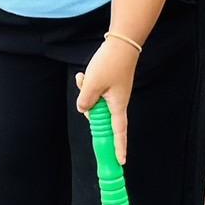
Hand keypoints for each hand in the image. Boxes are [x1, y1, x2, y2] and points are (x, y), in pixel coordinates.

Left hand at [75, 38, 139, 163]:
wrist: (121, 43)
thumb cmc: (110, 64)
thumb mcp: (93, 85)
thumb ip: (86, 101)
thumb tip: (83, 109)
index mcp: (117, 106)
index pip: (118, 132)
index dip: (119, 147)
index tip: (121, 161)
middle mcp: (117, 102)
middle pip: (98, 114)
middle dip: (88, 105)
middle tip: (86, 84)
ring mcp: (113, 94)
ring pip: (94, 101)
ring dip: (86, 91)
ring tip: (86, 76)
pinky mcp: (110, 85)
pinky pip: (95, 91)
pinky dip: (88, 84)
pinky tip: (85, 74)